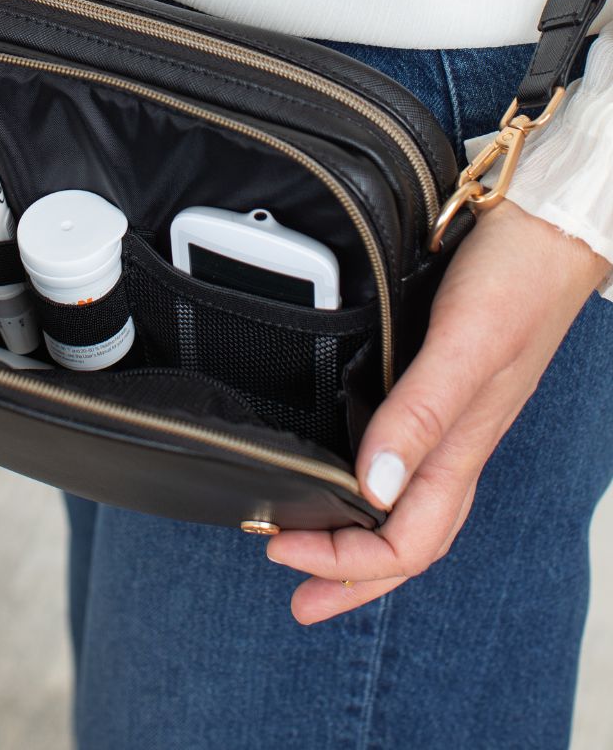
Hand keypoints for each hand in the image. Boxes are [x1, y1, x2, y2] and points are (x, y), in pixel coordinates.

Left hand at [266, 200, 610, 623]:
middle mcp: (452, 445)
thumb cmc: (516, 283)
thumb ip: (421, 414)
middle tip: (296, 598)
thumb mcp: (466, 349)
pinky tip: (345, 476)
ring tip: (309, 551)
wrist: (545, 230)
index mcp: (460, 450)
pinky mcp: (436, 389)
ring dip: (356, 539)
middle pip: (406, 540)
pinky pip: (403, 462)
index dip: (345, 563)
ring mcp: (447, 420)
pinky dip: (368, 487)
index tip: (281, 551)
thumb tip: (373, 488)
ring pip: (404, 506)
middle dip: (350, 577)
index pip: (408, 542)